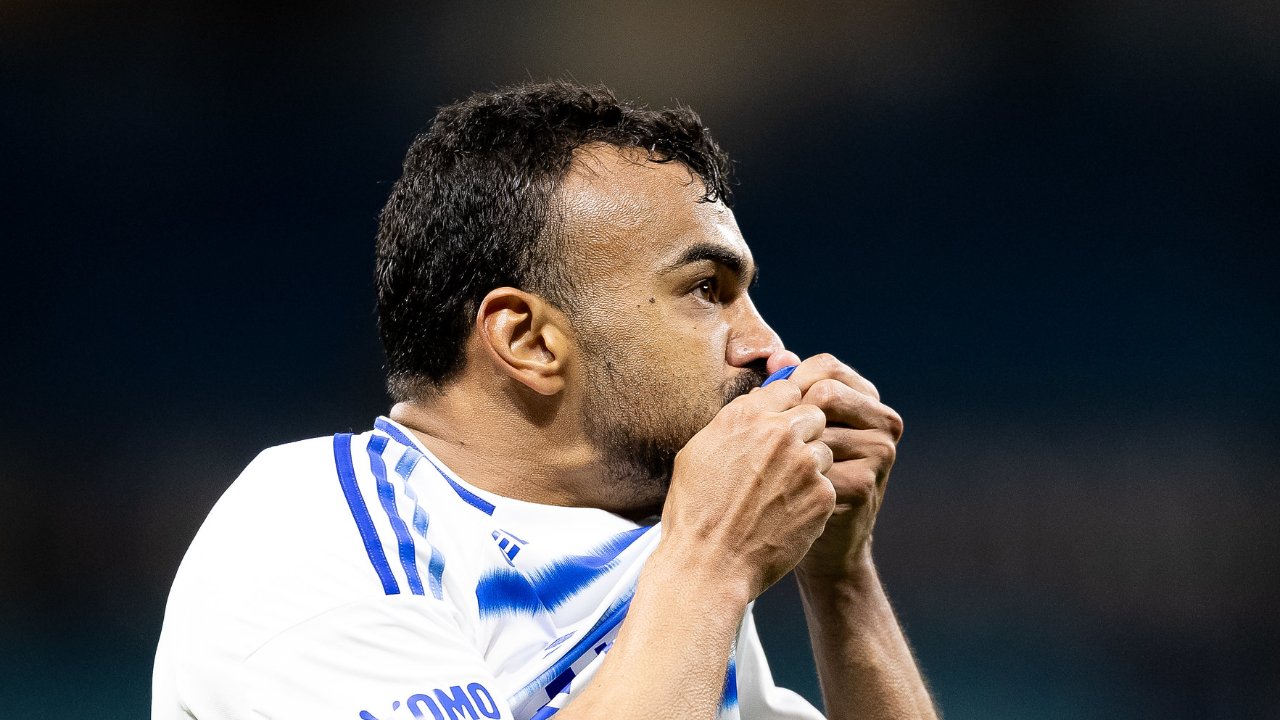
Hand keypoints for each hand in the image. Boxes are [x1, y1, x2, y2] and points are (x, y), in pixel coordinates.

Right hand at [661, 378, 836, 599]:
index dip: (785, 406)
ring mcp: (805, 464)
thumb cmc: (695, 511)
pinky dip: (812, 497)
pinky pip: (828, 484)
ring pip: (825, 449)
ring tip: (783, 492)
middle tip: (787, 459)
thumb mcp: (698, 453)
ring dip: (811, 465)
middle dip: (804, 432)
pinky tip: (788, 514)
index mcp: (746, 416)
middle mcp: (780, 433)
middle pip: (814, 414)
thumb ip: (733, 422)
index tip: (780, 424)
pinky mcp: (822, 496)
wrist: (709, 565)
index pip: (787, 388)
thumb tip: (755, 405)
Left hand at [785, 354, 902, 577]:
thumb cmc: (795, 473)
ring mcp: (881, 453)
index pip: (827, 366)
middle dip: (791, 411)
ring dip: (789, 446)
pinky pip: (817, 464)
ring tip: (772, 464)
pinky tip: (782, 487)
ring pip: (819, 428)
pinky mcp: (866, 483)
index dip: (790, 379)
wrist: (814, 539)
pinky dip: (792, 474)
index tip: (767, 405)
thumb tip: (778, 354)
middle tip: (768, 436)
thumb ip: (787, 388)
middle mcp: (884, 422)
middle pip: (827, 391)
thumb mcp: (795, 426)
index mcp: (867, 399)